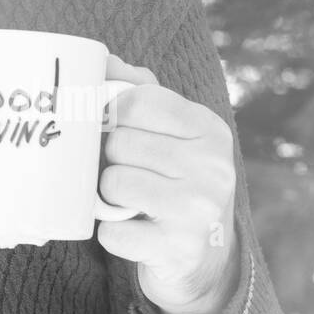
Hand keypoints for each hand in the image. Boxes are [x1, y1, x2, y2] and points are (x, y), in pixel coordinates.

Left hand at [95, 55, 240, 313]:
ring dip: (107, 193)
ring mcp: (199, 212)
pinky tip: (128, 227)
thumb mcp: (168, 128)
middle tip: (122, 168)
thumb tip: (100, 60)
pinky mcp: (178, 250)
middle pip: (120, 143)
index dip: (112, 113)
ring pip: (114, 183)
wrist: (204, 254)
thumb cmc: (173, 176)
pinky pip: (113, 232)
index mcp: (208, 129)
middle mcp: (213, 168)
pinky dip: (109, 230)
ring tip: (126, 198)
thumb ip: (136, 88)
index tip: (114, 127)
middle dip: (110, 157)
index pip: (137, 101)